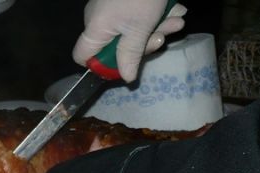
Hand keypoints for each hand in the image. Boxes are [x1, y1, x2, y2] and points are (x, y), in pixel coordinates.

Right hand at [73, 0, 187, 82]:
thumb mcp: (139, 29)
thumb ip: (130, 56)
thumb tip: (126, 78)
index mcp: (95, 29)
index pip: (82, 56)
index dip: (100, 66)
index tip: (123, 65)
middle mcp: (98, 20)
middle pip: (114, 46)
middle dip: (143, 44)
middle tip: (164, 37)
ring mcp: (112, 8)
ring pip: (131, 30)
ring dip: (157, 28)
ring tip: (177, 20)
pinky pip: (138, 15)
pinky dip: (157, 15)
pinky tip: (175, 10)